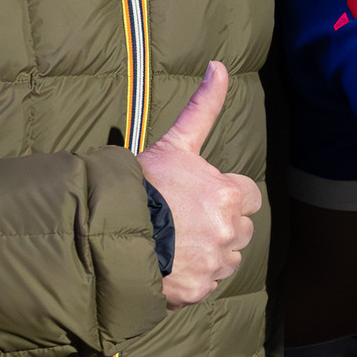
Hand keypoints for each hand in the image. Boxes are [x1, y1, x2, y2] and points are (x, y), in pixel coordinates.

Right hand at [138, 61, 261, 308]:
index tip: (200, 194)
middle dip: (220, 224)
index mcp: (228, 194)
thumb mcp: (175, 143)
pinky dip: (192, 277)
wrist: (109, 231)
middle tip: (184, 219)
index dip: (226, 194)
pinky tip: (168, 263)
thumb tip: (219, 65)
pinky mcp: (198, 291)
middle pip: (240, 229)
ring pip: (226, 258)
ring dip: (210, 252)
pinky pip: (207, 283)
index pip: (248, 195)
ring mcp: (214, 264)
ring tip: (175, 241)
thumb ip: (203, 107)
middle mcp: (228, 230)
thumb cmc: (143, 184)